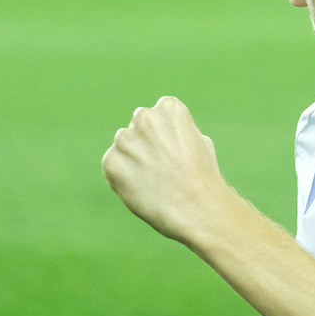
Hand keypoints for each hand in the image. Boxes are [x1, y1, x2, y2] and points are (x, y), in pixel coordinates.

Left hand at [102, 96, 225, 243]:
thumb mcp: (200, 143)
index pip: (159, 115)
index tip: (177, 154)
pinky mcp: (111, 162)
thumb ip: (176, 133)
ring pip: (124, 148)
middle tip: (163, 170)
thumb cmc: (203, 178)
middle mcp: (144, 116)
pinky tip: (143, 190)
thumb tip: (162, 137)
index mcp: (169, 108)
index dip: (167, 137)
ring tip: (154, 182)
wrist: (196, 207)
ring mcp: (125, 139)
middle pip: (138, 128)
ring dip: (133, 161)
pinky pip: (113, 168)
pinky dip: (123, 179)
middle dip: (146, 145)